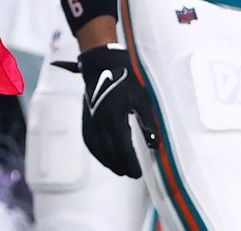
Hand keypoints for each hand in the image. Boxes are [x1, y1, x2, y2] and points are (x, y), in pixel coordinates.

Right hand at [64, 43, 157, 177]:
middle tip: (131, 174)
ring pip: (97, 149)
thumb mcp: (141, 101)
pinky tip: (103, 156)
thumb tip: (154, 144)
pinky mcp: (86, 119)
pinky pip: (89, 141)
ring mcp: (90, 121)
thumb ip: (147, 124)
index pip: (122, 149)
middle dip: (120, 166)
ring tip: (118, 169)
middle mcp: (100, 123)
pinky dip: (96, 152)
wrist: (102, 67)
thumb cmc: (125, 82)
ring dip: (107, 162)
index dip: (130, 164)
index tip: (137, 174)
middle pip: (109, 153)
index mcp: (115, 119)